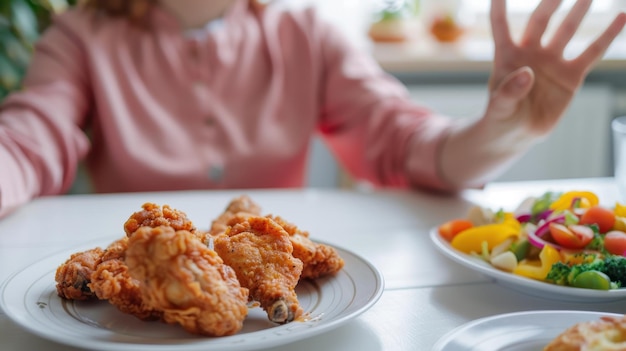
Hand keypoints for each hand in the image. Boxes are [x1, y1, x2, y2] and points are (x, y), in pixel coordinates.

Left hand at [485, 0, 625, 136]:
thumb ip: (509, 91)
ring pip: (567, 30)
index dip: (499, 6)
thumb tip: (528, 73)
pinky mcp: (571, 75)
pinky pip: (592, 52)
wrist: (518, 134)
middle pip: (540, 20)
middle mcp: (530, 52)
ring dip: (578, 11)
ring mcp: (552, 61)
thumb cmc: (501, 118)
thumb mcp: (500, 107)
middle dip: (551, 2)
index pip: (501, 24)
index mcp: (506, 56)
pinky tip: (621, 17)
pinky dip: (607, 35)